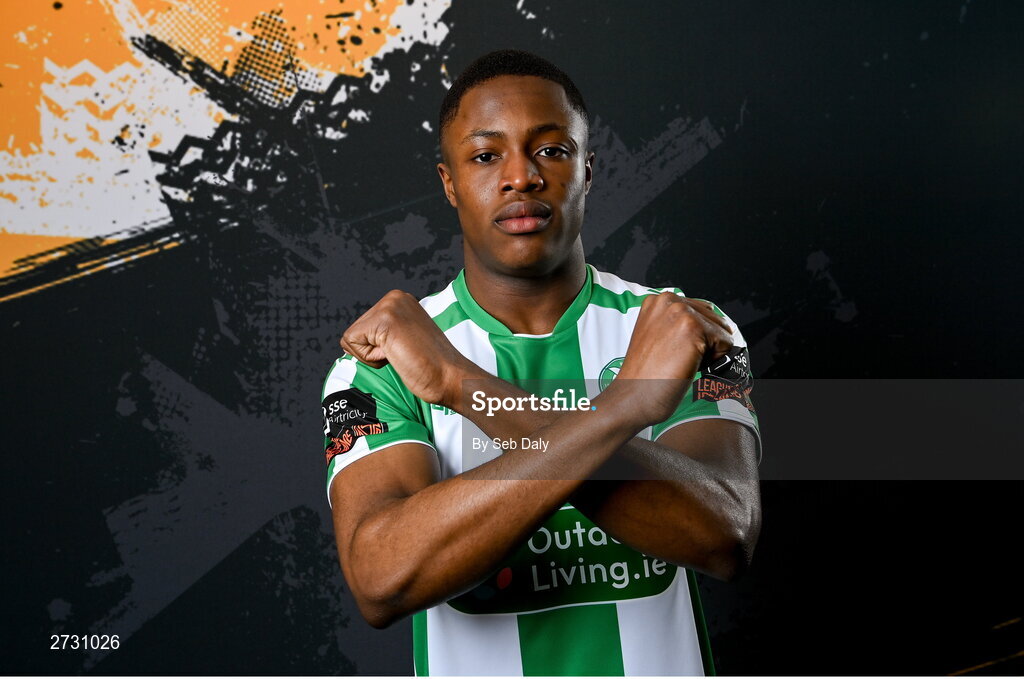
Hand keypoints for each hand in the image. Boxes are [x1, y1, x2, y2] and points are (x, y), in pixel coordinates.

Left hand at [340, 290, 477, 407]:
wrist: (450, 377)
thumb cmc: (431, 366)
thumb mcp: (405, 338)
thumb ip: (385, 332)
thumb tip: (359, 339)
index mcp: (400, 300)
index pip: (363, 327)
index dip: (377, 347)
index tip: (405, 349)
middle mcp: (395, 297)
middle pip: (355, 331)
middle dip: (373, 350)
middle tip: (404, 353)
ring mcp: (390, 306)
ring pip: (352, 338)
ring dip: (372, 355)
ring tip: (401, 353)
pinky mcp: (384, 320)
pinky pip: (353, 343)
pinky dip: (371, 358)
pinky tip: (396, 355)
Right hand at [614, 293, 733, 425]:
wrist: (632, 396)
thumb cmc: (645, 375)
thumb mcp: (657, 336)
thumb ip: (678, 324)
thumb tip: (714, 326)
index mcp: (657, 300)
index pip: (700, 311)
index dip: (698, 336)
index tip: (678, 352)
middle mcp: (668, 300)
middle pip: (713, 318)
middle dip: (706, 342)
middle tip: (679, 360)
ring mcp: (680, 311)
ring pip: (721, 330)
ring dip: (710, 351)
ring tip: (682, 363)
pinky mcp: (692, 327)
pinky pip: (726, 342)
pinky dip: (716, 359)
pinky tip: (690, 366)